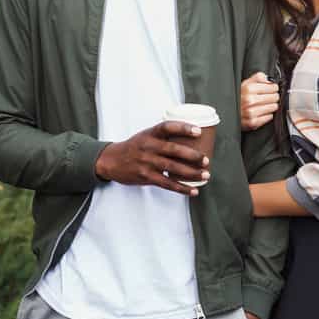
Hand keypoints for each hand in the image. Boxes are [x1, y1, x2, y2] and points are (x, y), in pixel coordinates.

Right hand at [94, 121, 209, 195]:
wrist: (111, 161)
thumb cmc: (135, 147)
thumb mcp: (146, 135)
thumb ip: (164, 136)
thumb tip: (192, 139)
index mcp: (150, 133)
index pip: (168, 127)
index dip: (184, 128)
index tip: (199, 131)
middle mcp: (149, 147)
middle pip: (174, 150)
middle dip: (192, 155)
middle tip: (206, 160)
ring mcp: (147, 162)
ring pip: (173, 168)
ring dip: (192, 173)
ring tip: (206, 175)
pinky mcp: (146, 177)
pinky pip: (167, 184)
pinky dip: (181, 188)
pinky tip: (193, 191)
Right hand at [240, 72, 279, 130]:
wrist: (229, 111)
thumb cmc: (239, 97)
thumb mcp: (245, 83)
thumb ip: (258, 77)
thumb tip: (269, 79)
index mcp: (248, 88)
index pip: (272, 87)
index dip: (274, 87)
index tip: (273, 88)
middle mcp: (249, 100)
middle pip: (274, 97)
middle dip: (274, 96)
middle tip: (271, 97)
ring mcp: (250, 112)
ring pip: (273, 107)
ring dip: (272, 106)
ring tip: (267, 104)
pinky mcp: (252, 122)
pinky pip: (269, 117)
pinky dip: (268, 115)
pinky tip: (263, 112)